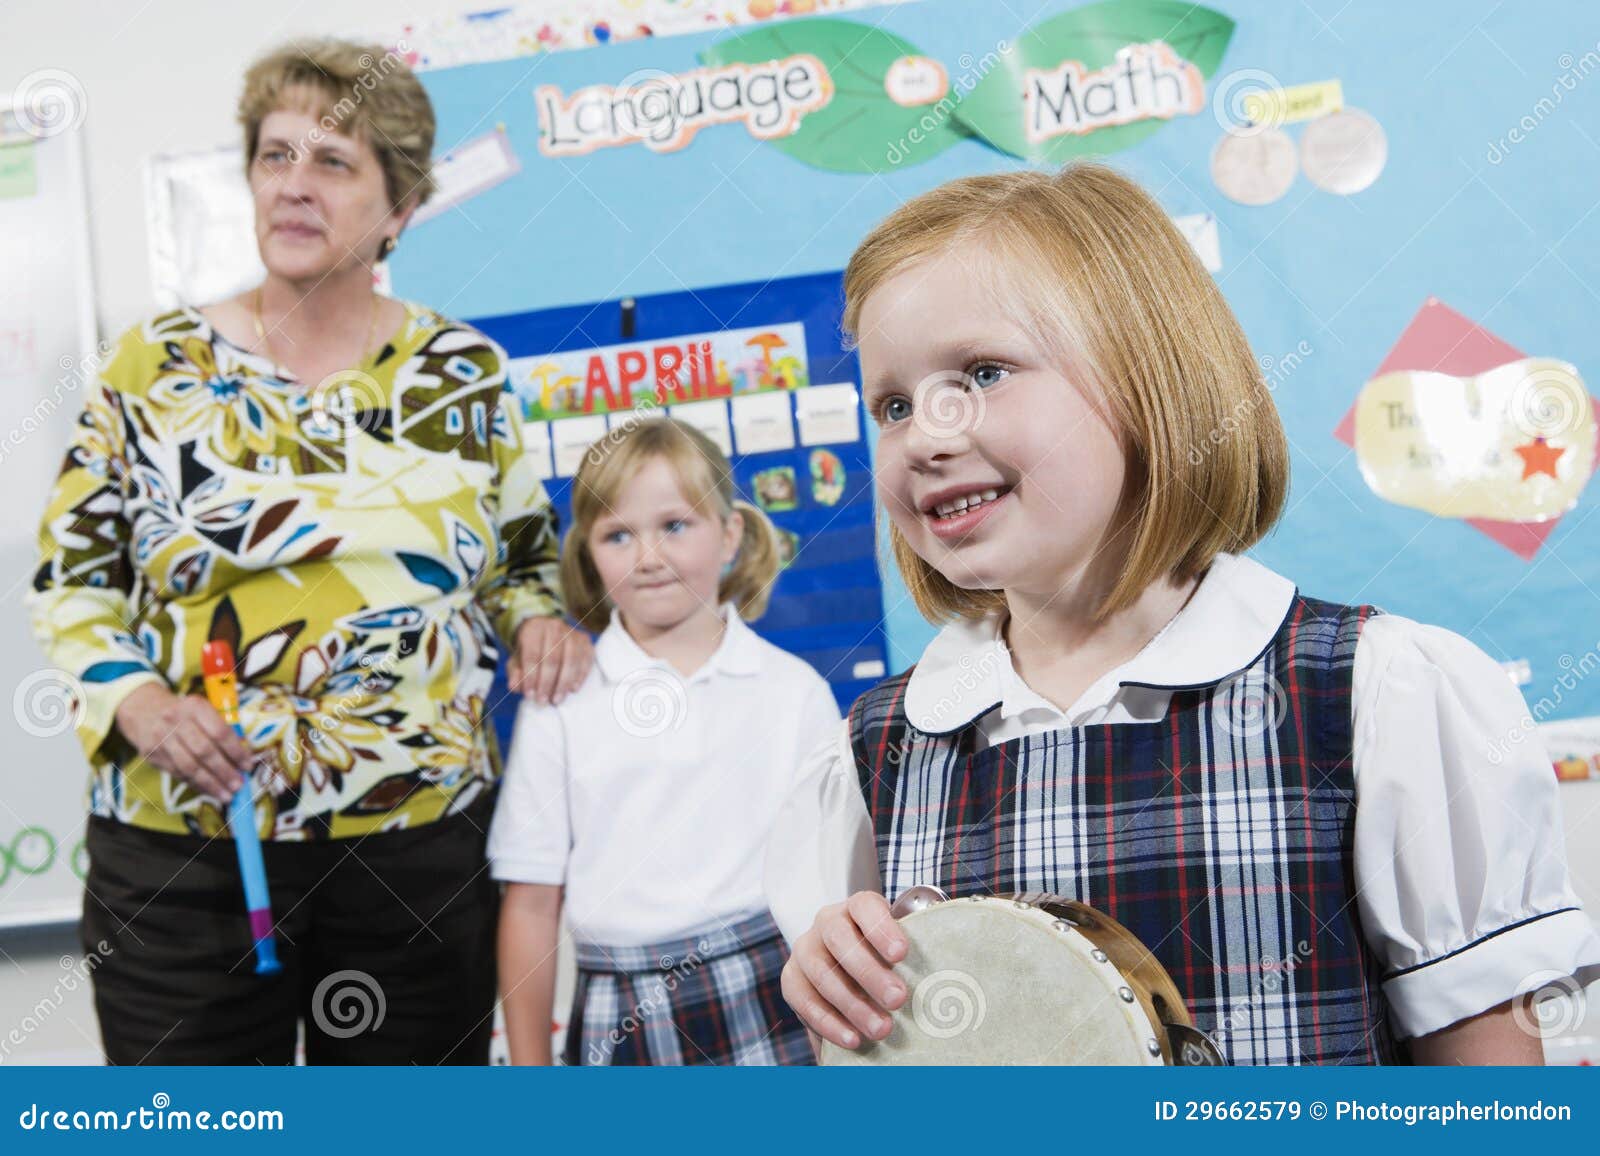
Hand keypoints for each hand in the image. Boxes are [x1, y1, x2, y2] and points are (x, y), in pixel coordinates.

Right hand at [113, 682, 252, 802]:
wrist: (145, 710)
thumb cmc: (187, 714)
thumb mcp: (205, 712)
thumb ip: (224, 731)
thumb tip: (243, 760)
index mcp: (195, 706)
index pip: (219, 732)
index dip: (236, 752)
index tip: (248, 766)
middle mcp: (175, 720)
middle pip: (203, 751)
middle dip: (224, 771)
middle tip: (238, 785)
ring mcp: (161, 738)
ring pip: (188, 766)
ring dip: (210, 784)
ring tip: (226, 795)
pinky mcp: (152, 754)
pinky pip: (177, 773)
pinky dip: (196, 784)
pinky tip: (209, 791)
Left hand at [510, 617, 592, 704]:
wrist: (546, 634)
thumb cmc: (530, 649)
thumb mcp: (517, 659)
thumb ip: (515, 673)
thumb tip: (515, 686)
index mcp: (534, 628)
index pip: (532, 654)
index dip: (531, 677)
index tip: (529, 695)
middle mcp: (554, 626)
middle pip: (552, 658)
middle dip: (547, 683)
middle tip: (543, 701)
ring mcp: (572, 632)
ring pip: (571, 659)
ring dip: (564, 682)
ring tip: (557, 699)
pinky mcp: (585, 640)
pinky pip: (586, 659)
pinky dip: (580, 676)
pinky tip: (573, 689)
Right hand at [780, 891, 907, 1049]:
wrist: (849, 972)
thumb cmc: (886, 961)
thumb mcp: (900, 952)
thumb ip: (915, 957)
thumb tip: (942, 984)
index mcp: (857, 908)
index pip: (865, 907)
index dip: (882, 928)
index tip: (902, 954)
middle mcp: (827, 922)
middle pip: (840, 939)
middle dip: (869, 971)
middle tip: (898, 999)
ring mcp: (805, 949)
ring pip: (821, 972)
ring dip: (852, 1004)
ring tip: (882, 1029)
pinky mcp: (791, 978)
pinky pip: (802, 999)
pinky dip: (828, 1022)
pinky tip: (853, 1039)